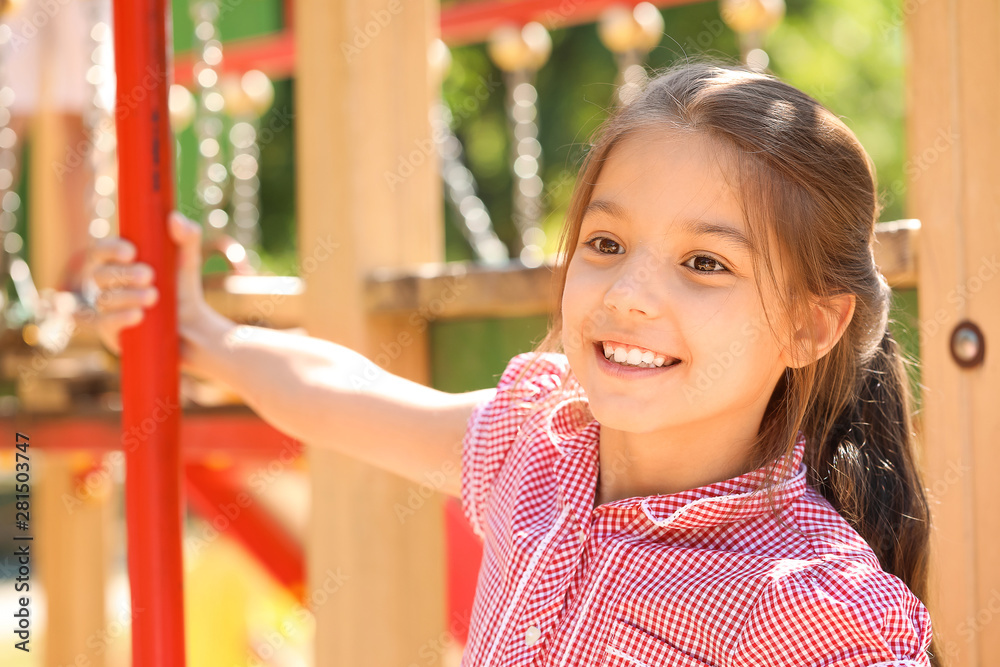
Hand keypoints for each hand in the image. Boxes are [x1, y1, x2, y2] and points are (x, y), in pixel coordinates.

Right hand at [87, 212, 209, 355]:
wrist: (192, 328)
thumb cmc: (183, 290)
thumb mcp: (188, 263)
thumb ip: (187, 238)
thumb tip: (175, 218)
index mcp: (120, 264)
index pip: (101, 251)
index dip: (110, 249)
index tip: (131, 252)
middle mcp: (109, 285)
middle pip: (99, 274)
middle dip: (124, 274)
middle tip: (149, 275)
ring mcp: (107, 309)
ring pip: (103, 299)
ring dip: (128, 296)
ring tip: (154, 297)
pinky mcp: (111, 333)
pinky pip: (104, 324)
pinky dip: (120, 318)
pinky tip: (138, 315)